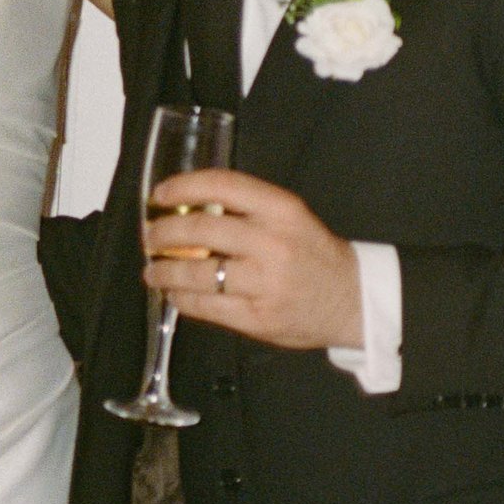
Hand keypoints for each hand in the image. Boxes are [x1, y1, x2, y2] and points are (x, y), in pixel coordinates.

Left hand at [142, 169, 360, 350]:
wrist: (352, 300)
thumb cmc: (313, 254)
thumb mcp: (289, 217)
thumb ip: (246, 209)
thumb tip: (187, 207)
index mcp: (281, 209)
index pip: (222, 185)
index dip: (184, 186)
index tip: (161, 193)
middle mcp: (272, 242)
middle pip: (202, 229)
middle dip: (164, 232)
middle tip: (151, 236)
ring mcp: (265, 282)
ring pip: (197, 273)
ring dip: (165, 271)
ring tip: (153, 270)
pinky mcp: (258, 317)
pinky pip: (206, 306)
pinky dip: (182, 299)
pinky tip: (174, 294)